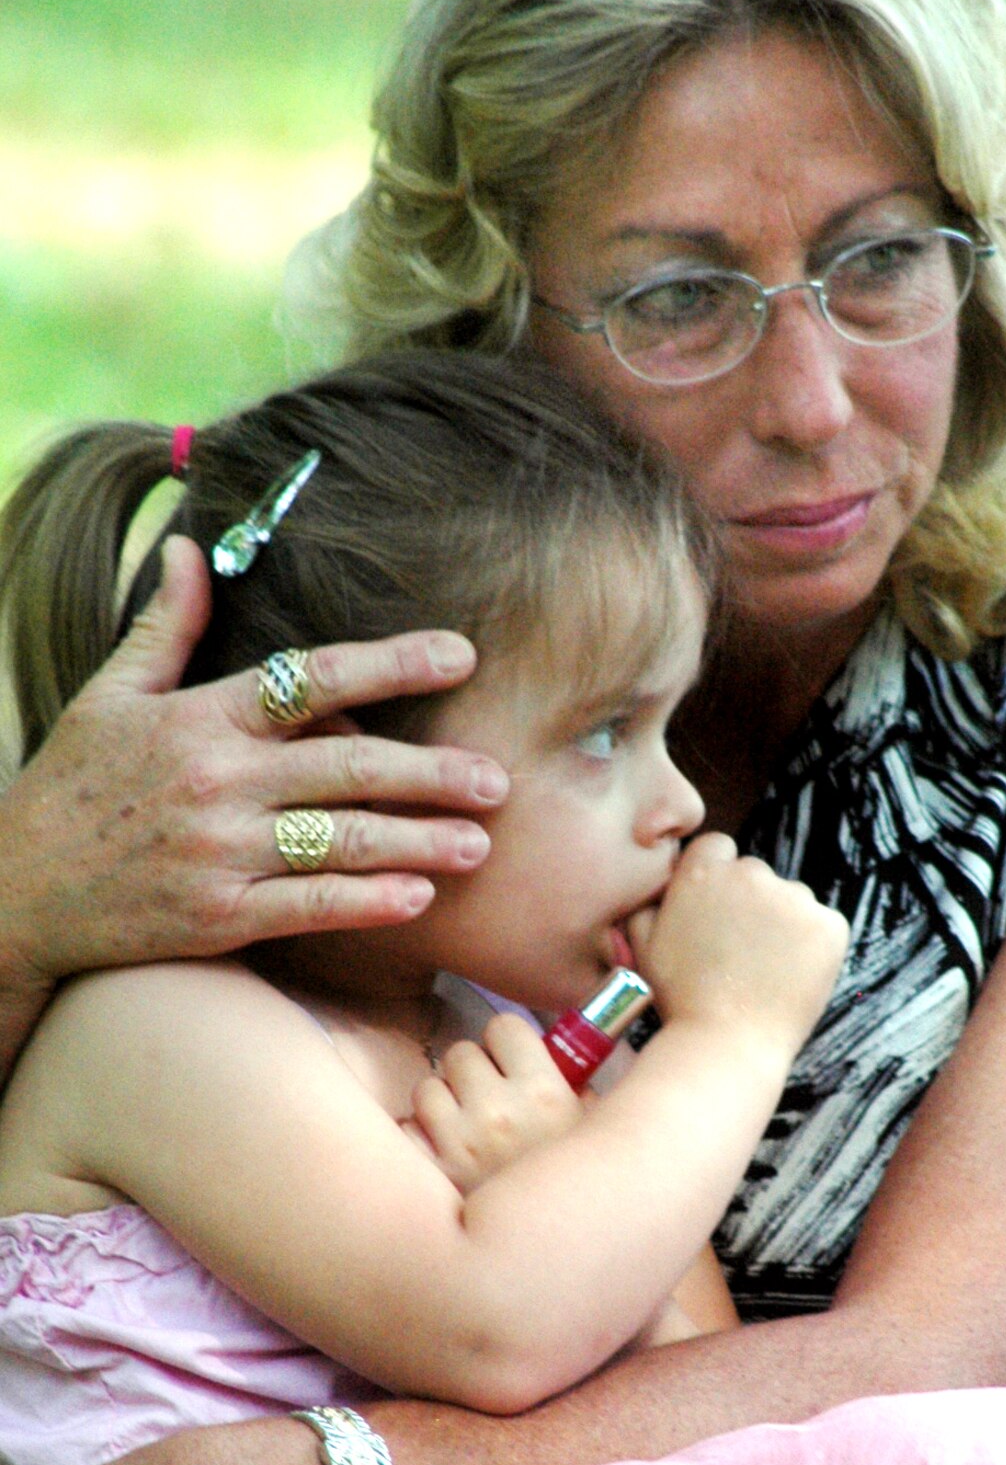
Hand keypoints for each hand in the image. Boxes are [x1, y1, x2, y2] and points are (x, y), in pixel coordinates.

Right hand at [0, 537, 509, 990]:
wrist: (14, 893)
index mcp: (201, 717)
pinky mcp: (217, 917)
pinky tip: (415, 896)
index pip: (311, 677)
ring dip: (417, 840)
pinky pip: (308, 906)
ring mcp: (220, 852)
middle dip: (431, 772)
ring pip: (340, 840)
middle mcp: (218, 781)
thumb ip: (164, 626)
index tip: (460, 654)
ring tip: (479, 843)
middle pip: (347, 764)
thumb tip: (190, 548)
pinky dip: (365, 901)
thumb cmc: (70, 789)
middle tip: (497, 777)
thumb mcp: (108, 695)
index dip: (392, 662)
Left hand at [410, 1014, 583, 1192]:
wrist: (543, 1268)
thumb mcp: (593, 1135)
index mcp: (546, 1094)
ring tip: (465, 1130)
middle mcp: (499, 1112)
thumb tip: (560, 1053)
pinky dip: (420, 1139)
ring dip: (443, 1103)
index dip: (505, 1043)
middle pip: (461, 1052)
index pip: (504, 1026)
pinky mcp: (428, 1172)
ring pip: (428, 1087)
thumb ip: (575, 1088)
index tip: (510, 1061)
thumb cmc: (574, 1196)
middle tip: (487, 1099)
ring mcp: (458, 1143)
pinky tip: (444, 1155)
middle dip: (472, 1072)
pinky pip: (407, 1128)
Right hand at [628, 832, 848, 1054]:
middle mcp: (751, 874)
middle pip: (755, 874)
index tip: (716, 913)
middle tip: (738, 951)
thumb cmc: (680, 999)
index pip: (718, 849)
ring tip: (763, 970)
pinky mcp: (829, 926)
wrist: (726, 1044)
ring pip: (790, 900)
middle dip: (749, 903)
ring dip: (782, 923)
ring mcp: (795, 898)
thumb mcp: (643, 945)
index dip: (716, 881)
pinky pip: (823, 925)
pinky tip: (791, 976)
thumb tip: (662, 887)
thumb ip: (647, 903)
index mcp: (704, 871)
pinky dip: (812, 946)